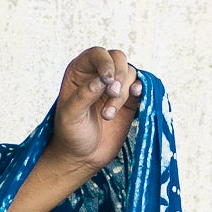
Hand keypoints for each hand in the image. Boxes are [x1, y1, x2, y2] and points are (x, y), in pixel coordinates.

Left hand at [49, 47, 142, 173]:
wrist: (83, 157)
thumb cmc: (71, 134)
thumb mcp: (70, 116)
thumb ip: (84, 95)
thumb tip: (102, 79)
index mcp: (80, 72)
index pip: (97, 54)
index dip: (105, 63)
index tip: (108, 80)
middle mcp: (98, 74)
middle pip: (118, 58)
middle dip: (119, 75)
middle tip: (112, 94)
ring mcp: (115, 87)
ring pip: (130, 74)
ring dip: (123, 93)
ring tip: (107, 116)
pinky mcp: (129, 100)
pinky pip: (140, 86)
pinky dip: (141, 88)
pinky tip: (137, 94)